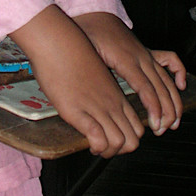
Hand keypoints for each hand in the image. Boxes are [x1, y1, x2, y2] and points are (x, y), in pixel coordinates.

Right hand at [10, 5, 145, 156]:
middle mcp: (112, 104)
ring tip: (94, 147)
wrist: (58, 43)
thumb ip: (100, 91)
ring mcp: (97, 108)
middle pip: (133, 141)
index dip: (127, 140)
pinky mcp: (79, 112)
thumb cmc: (72, 54)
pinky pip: (99, 140)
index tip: (111, 139)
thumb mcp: (94, 75)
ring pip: (120, 144)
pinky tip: (87, 142)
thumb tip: (94, 102)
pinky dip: (96, 147)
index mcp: (117, 95)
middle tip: (103, 147)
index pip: (137, 128)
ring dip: (108, 152)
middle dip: (120, 151)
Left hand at [73, 12, 186, 135]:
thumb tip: (94, 96)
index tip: (156, 124)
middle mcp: (141, 56)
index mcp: (126, 59)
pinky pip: (170, 60)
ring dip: (174, 101)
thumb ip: (93, 73)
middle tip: (161, 130)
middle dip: (166, 111)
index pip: (146, 87)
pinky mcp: (148, 51)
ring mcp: (146, 53)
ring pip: (167, 79)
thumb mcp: (88, 53)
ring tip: (172, 122)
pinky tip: (180, 86)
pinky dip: (179, 72)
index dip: (154, 107)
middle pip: (161, 87)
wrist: (95, 12)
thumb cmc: (89, 33)